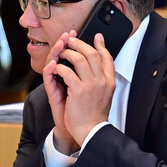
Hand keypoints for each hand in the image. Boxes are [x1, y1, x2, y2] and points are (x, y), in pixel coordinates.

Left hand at [42, 31, 115, 154]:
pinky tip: (56, 68)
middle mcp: (103, 81)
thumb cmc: (93, 115)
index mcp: (110, 82)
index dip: (101, 45)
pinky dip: (59, 67)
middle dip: (79, 43)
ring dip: (67, 52)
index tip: (97, 36)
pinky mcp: (78, 90)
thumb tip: (94, 68)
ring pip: (79, 59)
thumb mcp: (103, 95)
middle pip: (92, 53)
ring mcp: (91, 85)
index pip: (108, 57)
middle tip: (70, 39)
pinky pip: (66, 71)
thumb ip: (100, 80)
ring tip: (61, 53)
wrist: (91, 131)